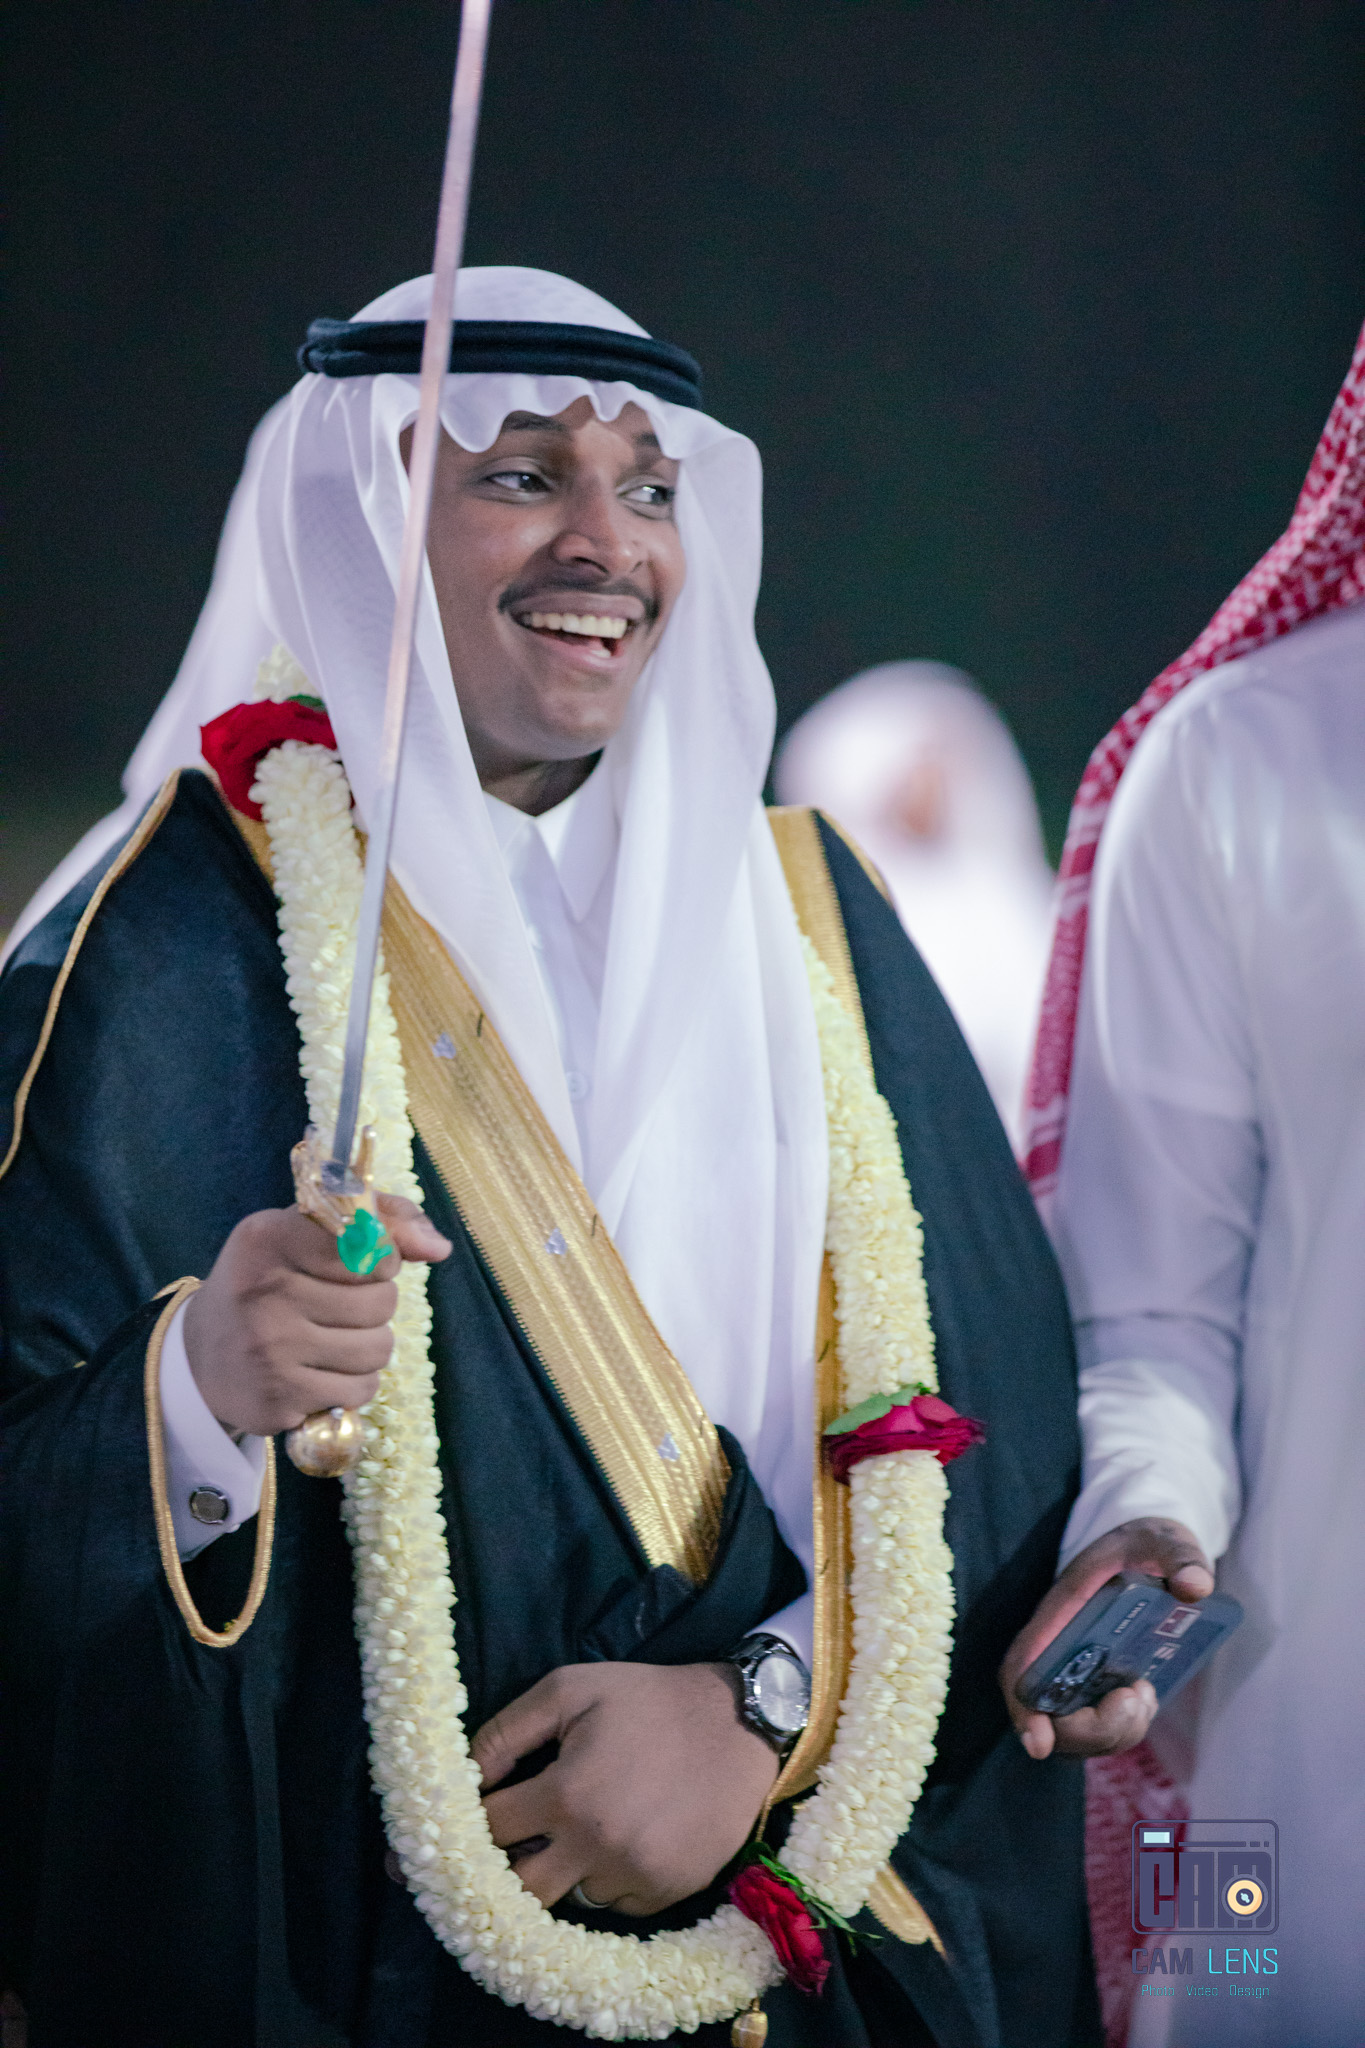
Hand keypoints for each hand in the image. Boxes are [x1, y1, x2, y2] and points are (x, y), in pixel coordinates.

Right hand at [183, 1192, 450, 1436]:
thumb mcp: (304, 1232)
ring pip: (378, 1348)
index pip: (369, 1244)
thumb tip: (439, 1247)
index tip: (362, 1263)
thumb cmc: (268, 1282)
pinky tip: (324, 1370)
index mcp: (268, 1238)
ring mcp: (270, 1351)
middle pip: (381, 1300)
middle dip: (375, 1303)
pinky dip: (355, 1381)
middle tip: (338, 1305)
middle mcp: (265, 1293)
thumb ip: (380, 1220)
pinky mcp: (279, 1400)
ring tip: (334, 1338)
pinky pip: (360, 1390)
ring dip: (370, 1344)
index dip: (381, 1257)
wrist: (199, 1356)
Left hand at [470, 1661, 779, 1915]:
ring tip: (572, 1837)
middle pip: (518, 1890)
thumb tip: (463, 1776)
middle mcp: (596, 1847)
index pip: (488, 1831)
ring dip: (559, 1874)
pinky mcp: (664, 1895)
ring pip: (567, 1899)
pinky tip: (617, 1842)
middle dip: (503, 1869)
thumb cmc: (647, 1700)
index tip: (466, 1822)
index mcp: (566, 1794)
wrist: (740, 1725)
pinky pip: (612, 1906)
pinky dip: (604, 1882)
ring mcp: (633, 1877)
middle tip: (509, 1846)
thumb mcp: (571, 1689)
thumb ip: (506, 1730)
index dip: (469, 1823)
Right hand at [999, 1517, 1214, 1760]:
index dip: (1023, 1707)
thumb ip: (1182, 1558)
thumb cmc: (1148, 1542)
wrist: (1149, 1546)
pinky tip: (1145, 1698)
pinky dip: (1122, 1728)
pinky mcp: (1096, 1679)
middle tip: (1135, 1700)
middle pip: (1047, 1710)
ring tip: (1145, 1696)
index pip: (1024, 1663)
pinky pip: (1096, 1723)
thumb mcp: (1166, 1540)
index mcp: (1063, 1608)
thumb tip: (1194, 1588)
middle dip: (1090, 1727)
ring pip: (1073, 1725)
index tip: (1038, 1742)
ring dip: (1111, 1730)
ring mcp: (1077, 1666)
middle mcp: (1060, 1644)